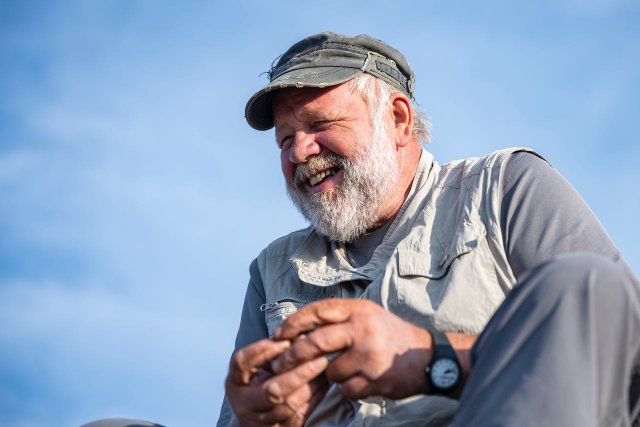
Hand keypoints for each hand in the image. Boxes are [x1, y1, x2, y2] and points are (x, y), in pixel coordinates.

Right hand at [225, 338, 329, 426]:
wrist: (257, 416)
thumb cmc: (261, 380)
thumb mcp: (259, 365)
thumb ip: (274, 351)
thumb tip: (301, 337)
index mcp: (235, 381)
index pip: (242, 362)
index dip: (263, 351)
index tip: (286, 341)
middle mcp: (244, 403)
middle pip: (272, 390)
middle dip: (299, 374)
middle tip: (320, 358)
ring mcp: (260, 422)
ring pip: (289, 405)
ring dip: (311, 386)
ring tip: (325, 370)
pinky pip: (299, 416)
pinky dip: (315, 398)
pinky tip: (324, 383)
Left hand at [272, 299, 433, 399]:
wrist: (429, 358)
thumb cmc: (390, 335)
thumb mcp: (367, 316)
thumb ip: (339, 319)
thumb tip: (300, 328)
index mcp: (359, 310)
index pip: (318, 311)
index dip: (294, 323)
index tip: (278, 334)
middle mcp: (363, 328)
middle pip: (316, 342)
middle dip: (294, 355)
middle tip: (281, 364)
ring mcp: (369, 354)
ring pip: (330, 370)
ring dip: (331, 375)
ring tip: (348, 371)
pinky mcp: (375, 378)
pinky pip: (346, 389)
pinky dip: (348, 389)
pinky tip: (362, 382)